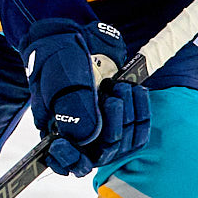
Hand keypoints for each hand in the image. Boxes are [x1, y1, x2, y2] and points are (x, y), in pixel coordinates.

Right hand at [19, 18, 150, 176]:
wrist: (72, 37)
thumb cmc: (58, 59)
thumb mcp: (61, 80)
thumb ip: (72, 108)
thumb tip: (85, 136)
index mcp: (56, 132)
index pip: (63, 161)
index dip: (66, 159)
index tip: (62, 145)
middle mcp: (80, 137)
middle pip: (98, 154)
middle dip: (110, 128)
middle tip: (111, 99)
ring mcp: (103, 129)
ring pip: (121, 144)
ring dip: (126, 117)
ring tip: (121, 87)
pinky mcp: (122, 119)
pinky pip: (139, 130)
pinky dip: (141, 111)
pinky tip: (136, 90)